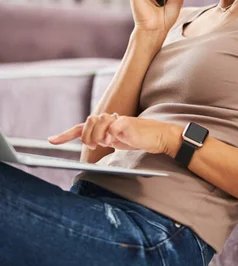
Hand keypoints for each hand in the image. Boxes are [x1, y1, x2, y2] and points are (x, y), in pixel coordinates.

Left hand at [48, 113, 174, 154]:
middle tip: (95, 145)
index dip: (66, 134)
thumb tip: (92, 140)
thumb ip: (104, 139)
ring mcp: (117, 120)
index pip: (81, 127)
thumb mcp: (117, 141)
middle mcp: (109, 119)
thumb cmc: (138, 139)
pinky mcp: (125, 123)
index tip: (52, 141)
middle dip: (87, 136)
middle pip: (87, 123)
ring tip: (108, 142)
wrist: (158, 136)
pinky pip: (110, 129)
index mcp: (104, 124)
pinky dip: (110, 136)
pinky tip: (117, 139)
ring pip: (95, 123)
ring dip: (97, 137)